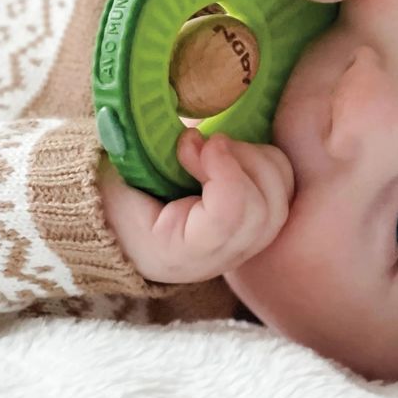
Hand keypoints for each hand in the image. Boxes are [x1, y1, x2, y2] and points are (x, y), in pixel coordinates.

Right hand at [99, 130, 293, 283]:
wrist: (116, 221)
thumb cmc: (114, 197)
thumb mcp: (118, 182)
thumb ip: (144, 159)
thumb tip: (193, 138)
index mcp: (178, 254)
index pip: (230, 218)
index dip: (224, 171)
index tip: (196, 141)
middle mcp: (218, 259)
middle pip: (265, 212)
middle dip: (243, 161)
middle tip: (209, 141)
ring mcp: (242, 247)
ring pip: (280, 200)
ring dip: (255, 159)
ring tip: (219, 146)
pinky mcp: (256, 225)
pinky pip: (283, 191)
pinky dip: (266, 161)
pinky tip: (233, 153)